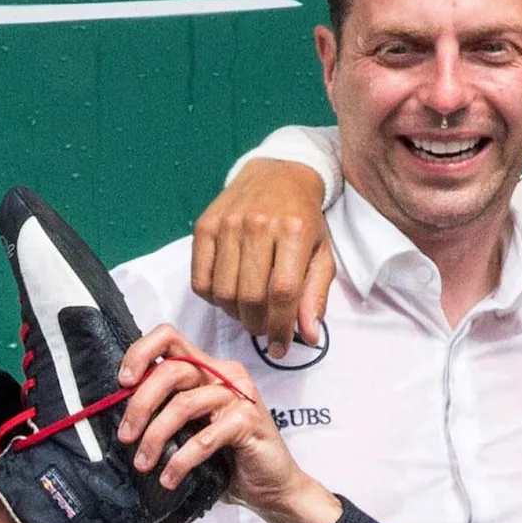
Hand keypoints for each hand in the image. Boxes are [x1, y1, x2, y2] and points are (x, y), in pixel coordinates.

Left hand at [112, 327, 340, 522]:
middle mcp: (225, 374)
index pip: (168, 338)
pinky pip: (205, 437)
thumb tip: (121, 418)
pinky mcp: (250, 422)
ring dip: (156, 437)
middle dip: (140, 405)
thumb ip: (167, 413)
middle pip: (171, 370)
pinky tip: (170, 478)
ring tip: (143, 464)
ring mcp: (240, 396)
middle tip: (125, 437)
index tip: (121, 383)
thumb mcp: (192, 431)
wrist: (272, 489)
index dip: (139, 353)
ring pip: (183, 404)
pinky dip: (182, 460)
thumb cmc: (229, 460)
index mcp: (208, 369)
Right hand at [193, 160, 336, 348]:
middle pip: (249, 297)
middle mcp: (257, 225)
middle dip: (257, 325)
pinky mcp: (204, 225)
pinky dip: (212, 298)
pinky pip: (199, 279)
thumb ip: (316, 295)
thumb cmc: (304, 220)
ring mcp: (227, 224)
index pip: (283, 293)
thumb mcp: (322, 254)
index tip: (280, 348)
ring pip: (222, 292)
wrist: (277, 174)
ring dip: (235, 314)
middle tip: (264, 329)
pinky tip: (228, 294)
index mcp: (293, 231)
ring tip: (248, 312)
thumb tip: (310, 335)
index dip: (281, 328)